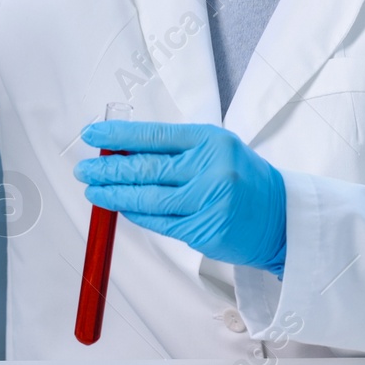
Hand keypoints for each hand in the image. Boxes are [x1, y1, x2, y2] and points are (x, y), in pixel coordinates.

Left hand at [74, 121, 286, 276]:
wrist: (280, 217)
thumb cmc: (244, 179)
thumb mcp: (217, 149)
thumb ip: (176, 149)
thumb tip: (124, 150)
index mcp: (210, 141)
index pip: (154, 136)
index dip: (118, 135)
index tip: (92, 134)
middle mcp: (210, 169)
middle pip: (146, 168)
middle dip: (108, 168)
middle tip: (84, 168)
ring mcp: (207, 201)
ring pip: (148, 198)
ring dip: (113, 194)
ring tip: (92, 189)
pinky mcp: (203, 230)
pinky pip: (159, 222)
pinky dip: (135, 214)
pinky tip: (119, 207)